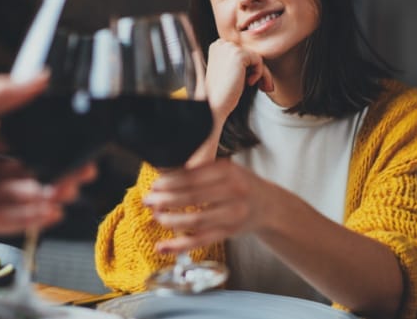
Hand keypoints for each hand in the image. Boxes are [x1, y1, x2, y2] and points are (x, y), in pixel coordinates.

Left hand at [0, 73, 96, 249]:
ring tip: (64, 193)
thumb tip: (36, 77)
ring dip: (44, 193)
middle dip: (54, 170)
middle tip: (80, 171)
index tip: (71, 140)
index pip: (18, 135)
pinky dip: (29, 216)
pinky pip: (7, 217)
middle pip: (25, 166)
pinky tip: (47, 212)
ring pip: (19, 193)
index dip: (46, 140)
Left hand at [142, 160, 279, 252]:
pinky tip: (162, 247)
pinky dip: (179, 245)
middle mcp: (233, 191)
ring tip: (156, 217)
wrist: (268, 205)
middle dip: (165, 200)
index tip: (154, 185)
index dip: (169, 182)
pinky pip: (201, 241)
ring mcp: (233, 214)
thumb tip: (161, 173)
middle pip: (192, 197)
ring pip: (195, 220)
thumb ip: (199, 170)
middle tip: (147, 200)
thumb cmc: (238, 184)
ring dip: (170, 220)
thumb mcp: (225, 170)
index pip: (192, 177)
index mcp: (228, 171)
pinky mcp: (229, 233)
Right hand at [205, 39, 273, 120]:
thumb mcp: (231, 72)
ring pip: (256, 57)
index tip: (252, 81)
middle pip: (250, 53)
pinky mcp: (238, 54)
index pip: (243, 52)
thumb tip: (260, 60)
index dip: (250, 67)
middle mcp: (222, 44)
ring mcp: (229, 48)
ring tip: (256, 85)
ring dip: (261, 73)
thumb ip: (241, 62)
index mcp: (218, 47)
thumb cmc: (223, 93)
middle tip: (262, 85)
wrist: (215, 103)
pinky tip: (248, 83)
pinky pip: (259, 60)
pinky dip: (258, 74)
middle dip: (258, 70)